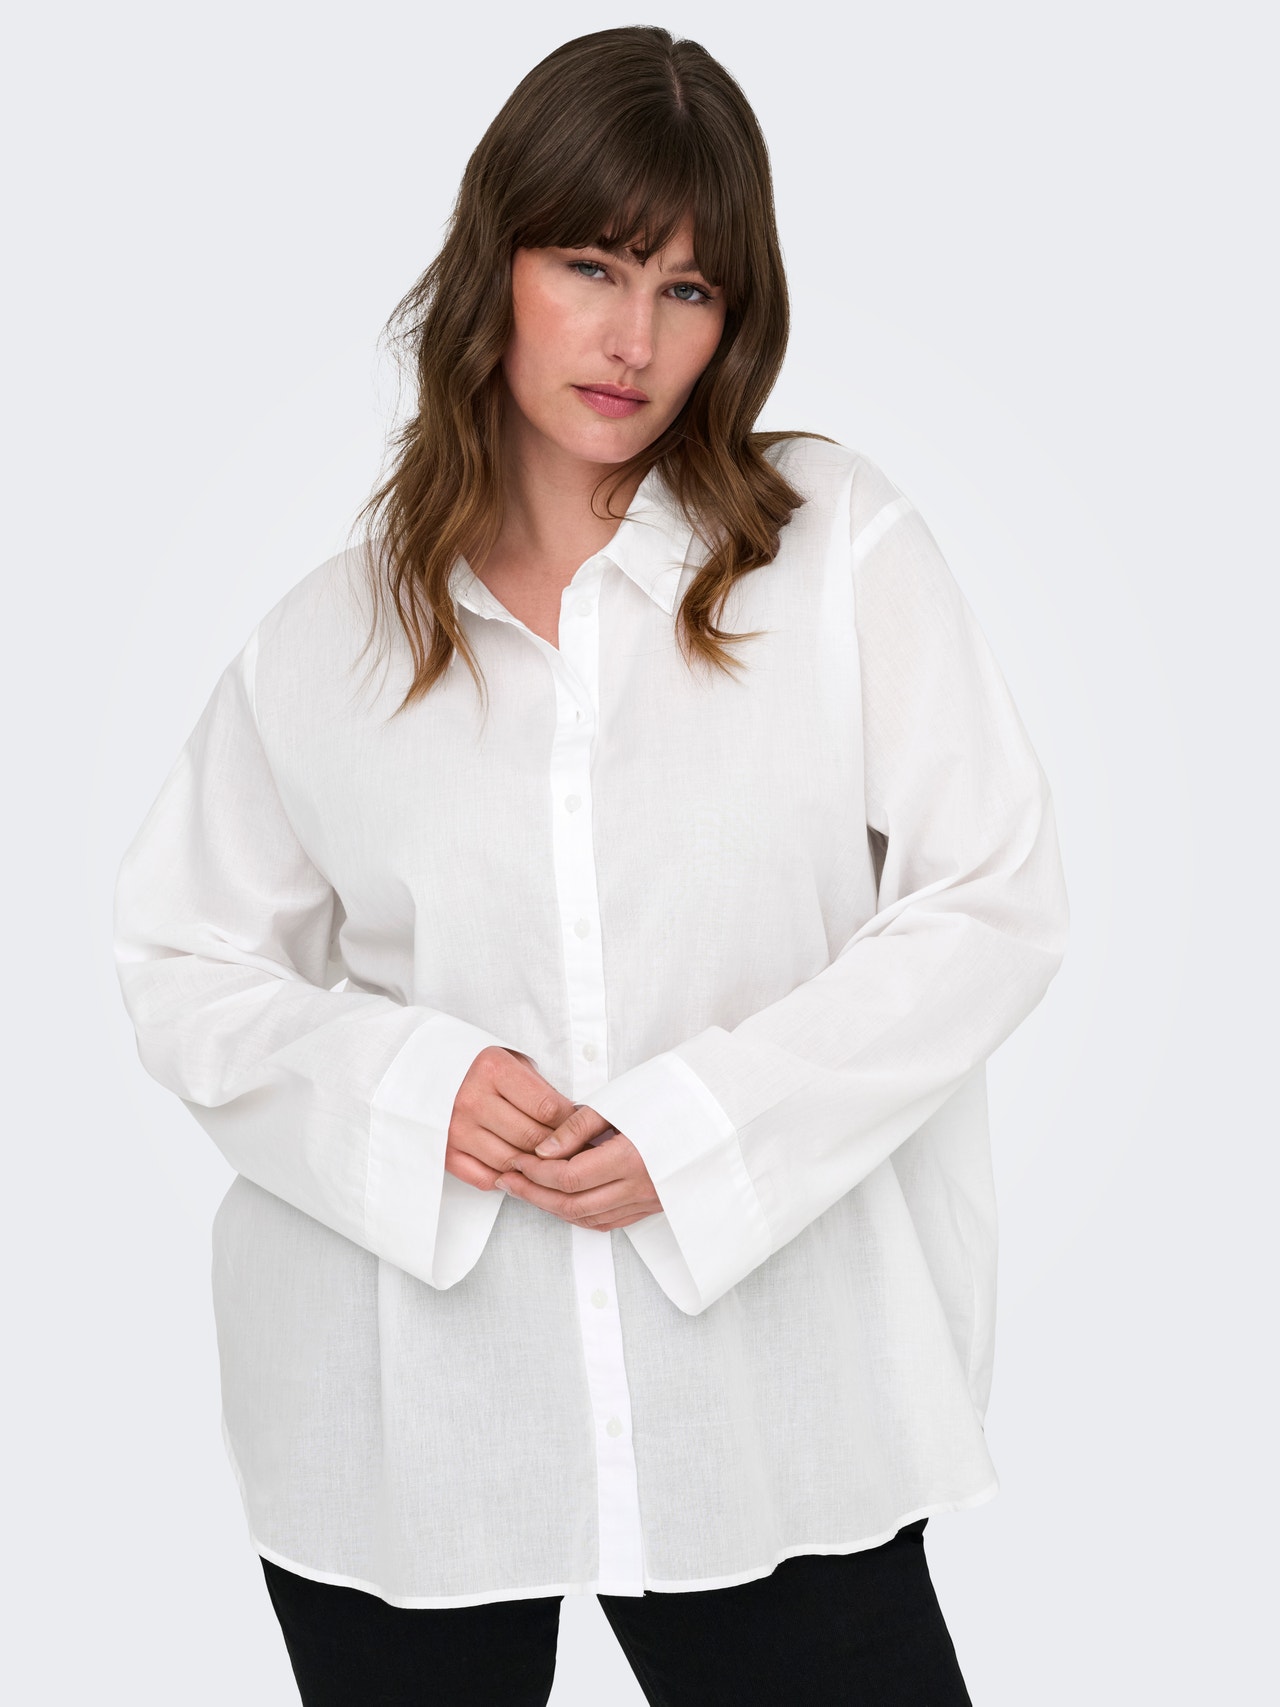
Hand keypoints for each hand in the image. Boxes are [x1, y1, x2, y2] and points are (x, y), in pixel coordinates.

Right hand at [444, 1047, 579, 1190]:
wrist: (432, 1070)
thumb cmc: (485, 1069)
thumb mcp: (516, 1064)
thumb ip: (543, 1091)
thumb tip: (578, 1123)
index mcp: (492, 1069)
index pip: (547, 1109)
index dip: (571, 1123)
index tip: (581, 1128)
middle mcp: (471, 1099)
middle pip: (531, 1138)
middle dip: (558, 1148)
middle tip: (573, 1151)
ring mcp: (455, 1129)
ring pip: (511, 1162)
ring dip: (534, 1167)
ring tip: (549, 1162)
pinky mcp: (445, 1152)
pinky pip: (485, 1179)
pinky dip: (506, 1179)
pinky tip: (518, 1169)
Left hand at [495, 1102, 662, 1231]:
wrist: (721, 1112)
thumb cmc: (673, 1096)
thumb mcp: (622, 1100)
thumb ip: (578, 1127)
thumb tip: (542, 1150)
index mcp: (633, 1158)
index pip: (569, 1177)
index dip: (536, 1172)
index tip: (516, 1159)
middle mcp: (641, 1187)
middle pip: (572, 1204)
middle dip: (534, 1194)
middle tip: (508, 1180)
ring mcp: (650, 1201)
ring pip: (588, 1219)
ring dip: (552, 1208)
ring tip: (526, 1190)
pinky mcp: (654, 1206)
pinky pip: (608, 1222)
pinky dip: (579, 1216)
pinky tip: (561, 1201)